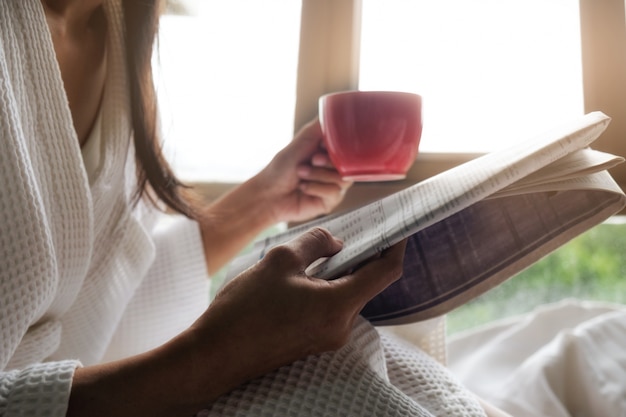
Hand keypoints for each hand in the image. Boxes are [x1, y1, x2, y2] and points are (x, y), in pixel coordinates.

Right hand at [67, 228, 406, 416]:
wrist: (215, 355)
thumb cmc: (245, 309)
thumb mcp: (280, 261)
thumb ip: (315, 243)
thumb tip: (335, 242)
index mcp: (338, 305)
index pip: (385, 272)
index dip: (396, 246)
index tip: (398, 229)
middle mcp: (340, 326)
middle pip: (365, 284)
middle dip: (361, 256)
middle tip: (351, 232)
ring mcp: (327, 338)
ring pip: (346, 296)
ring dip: (339, 273)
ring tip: (319, 252)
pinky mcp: (312, 343)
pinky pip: (330, 309)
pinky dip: (326, 289)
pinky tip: (305, 276)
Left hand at [255, 118, 352, 223]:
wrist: (269, 192)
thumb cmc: (282, 167)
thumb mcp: (303, 139)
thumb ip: (322, 126)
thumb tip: (336, 110)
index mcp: (330, 155)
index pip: (349, 151)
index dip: (340, 150)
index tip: (322, 148)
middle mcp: (333, 171)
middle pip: (349, 166)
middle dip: (327, 163)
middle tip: (312, 161)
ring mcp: (333, 187)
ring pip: (342, 180)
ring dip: (318, 175)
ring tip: (301, 174)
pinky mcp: (329, 203)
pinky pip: (334, 193)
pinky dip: (316, 188)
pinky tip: (303, 187)